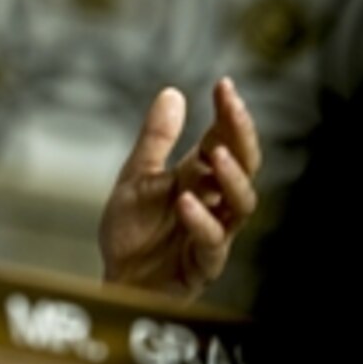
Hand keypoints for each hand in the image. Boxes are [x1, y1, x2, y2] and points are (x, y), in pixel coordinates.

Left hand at [99, 77, 260, 300]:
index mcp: (200, 177)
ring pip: (242, 204)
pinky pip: (212, 243)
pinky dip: (201, 221)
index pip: (225, 138)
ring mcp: (214, 232)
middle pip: (245, 165)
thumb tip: (172, 92)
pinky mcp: (203, 264)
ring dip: (231, 177)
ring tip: (213, 153)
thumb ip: (156, 139)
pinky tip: (186, 202)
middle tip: (231, 106)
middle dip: (241, 134)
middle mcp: (215, 202)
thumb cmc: (133, 232)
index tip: (224, 85)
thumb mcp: (137, 175)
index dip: (229, 113)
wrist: (117, 279)